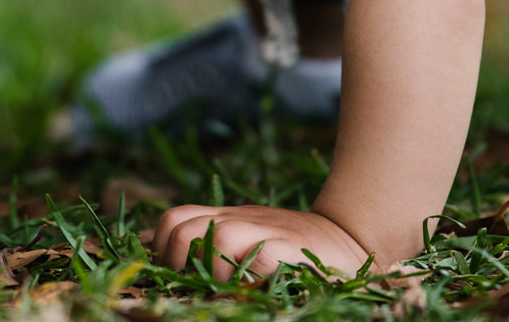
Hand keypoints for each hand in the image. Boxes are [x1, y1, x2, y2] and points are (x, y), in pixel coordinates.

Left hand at [151, 204, 370, 280]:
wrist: (350, 239)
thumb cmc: (293, 252)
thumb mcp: (246, 243)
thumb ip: (209, 243)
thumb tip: (157, 250)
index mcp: (224, 218)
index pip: (173, 220)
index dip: (161, 248)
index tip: (170, 276)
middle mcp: (238, 220)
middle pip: (181, 225)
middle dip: (177, 261)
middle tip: (194, 285)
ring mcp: (263, 231)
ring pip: (214, 237)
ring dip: (212, 269)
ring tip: (226, 289)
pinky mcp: (288, 248)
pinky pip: (254, 253)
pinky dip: (244, 273)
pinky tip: (251, 289)